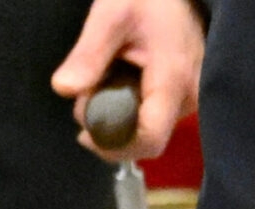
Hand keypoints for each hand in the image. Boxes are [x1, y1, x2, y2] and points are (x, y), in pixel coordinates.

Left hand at [53, 0, 204, 160]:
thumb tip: (64, 89)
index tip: (85, 135)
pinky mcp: (186, 97)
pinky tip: (119, 85)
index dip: (115, 146)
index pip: (149, 139)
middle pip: (147, 140)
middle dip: (112, 131)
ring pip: (150, 130)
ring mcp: (191, 100)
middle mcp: (189, 98)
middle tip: (86, 102)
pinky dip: (131, 109)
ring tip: (102, 85)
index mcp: (173, 82)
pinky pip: (156, 117)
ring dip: (120, 119)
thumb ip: (88, 55)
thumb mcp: (110, 17)